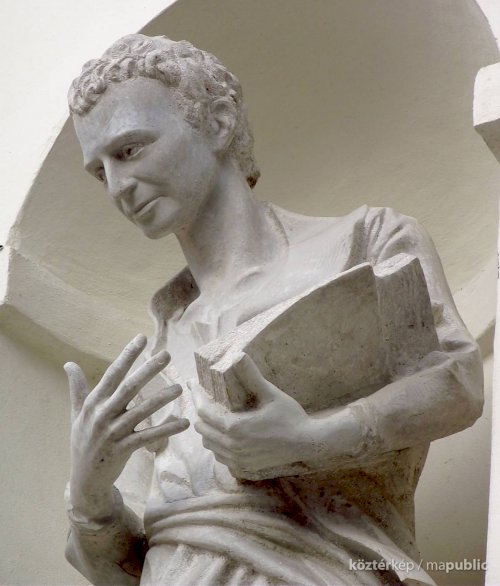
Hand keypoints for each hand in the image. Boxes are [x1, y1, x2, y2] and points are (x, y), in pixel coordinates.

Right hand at [65, 334, 188, 519]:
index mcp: (94, 403)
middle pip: (129, 388)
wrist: (85, 480)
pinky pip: (149, 437)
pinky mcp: (124, 450)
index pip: (113, 373)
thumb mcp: (77, 414)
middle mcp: (102, 415)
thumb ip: (77, 388)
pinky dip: (167, 430)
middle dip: (148, 370)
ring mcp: (113, 434)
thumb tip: (68, 363)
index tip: (142, 338)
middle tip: (166, 355)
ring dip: (161, 399)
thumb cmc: (82, 442)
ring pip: (141, 412)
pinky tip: (184, 423)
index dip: (127, 355)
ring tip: (180, 388)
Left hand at [193, 353, 320, 477]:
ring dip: (207, 428)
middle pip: (203, 429)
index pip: (204, 412)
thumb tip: (238, 354)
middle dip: (200, 411)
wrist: (308, 443)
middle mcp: (232, 447)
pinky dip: (217, 443)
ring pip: (209, 444)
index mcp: (235, 428)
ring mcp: (238, 460)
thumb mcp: (270, 394)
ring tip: (212, 413)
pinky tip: (224, 433)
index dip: (196, 396)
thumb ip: (251, 375)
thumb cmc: (290, 417)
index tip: (192, 384)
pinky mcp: (244, 467)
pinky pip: (220, 456)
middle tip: (202, 396)